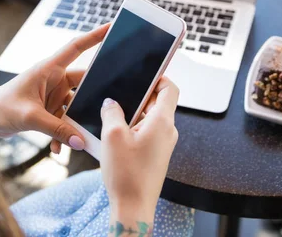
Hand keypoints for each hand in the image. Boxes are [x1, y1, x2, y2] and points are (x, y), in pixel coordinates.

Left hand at [0, 24, 109, 149]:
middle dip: (94, 95)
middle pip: (83, 82)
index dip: (94, 36)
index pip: (75, 47)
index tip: (112, 27)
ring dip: (76, 122)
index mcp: (47, 69)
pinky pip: (65, 120)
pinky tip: (57, 147)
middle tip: (107, 105)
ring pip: (75, 105)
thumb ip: (57, 129)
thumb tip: (80, 141)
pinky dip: (64, 133)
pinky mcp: (48, 110)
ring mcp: (51, 95)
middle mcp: (52, 79)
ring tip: (78, 137)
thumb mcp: (29, 117)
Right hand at [100, 77, 178, 223]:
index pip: (170, 89)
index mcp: (163, 121)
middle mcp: (167, 131)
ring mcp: (163, 144)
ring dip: (133, 115)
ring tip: (113, 119)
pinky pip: (146, 133)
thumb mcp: (112, 136)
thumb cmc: (127, 175)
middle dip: (138, 98)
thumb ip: (112, 112)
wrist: (133, 207)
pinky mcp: (156, 155)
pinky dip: (133, 129)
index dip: (159, 77)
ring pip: (150, 119)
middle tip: (119, 97)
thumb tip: (111, 102)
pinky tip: (116, 136)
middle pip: (158, 103)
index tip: (144, 74)